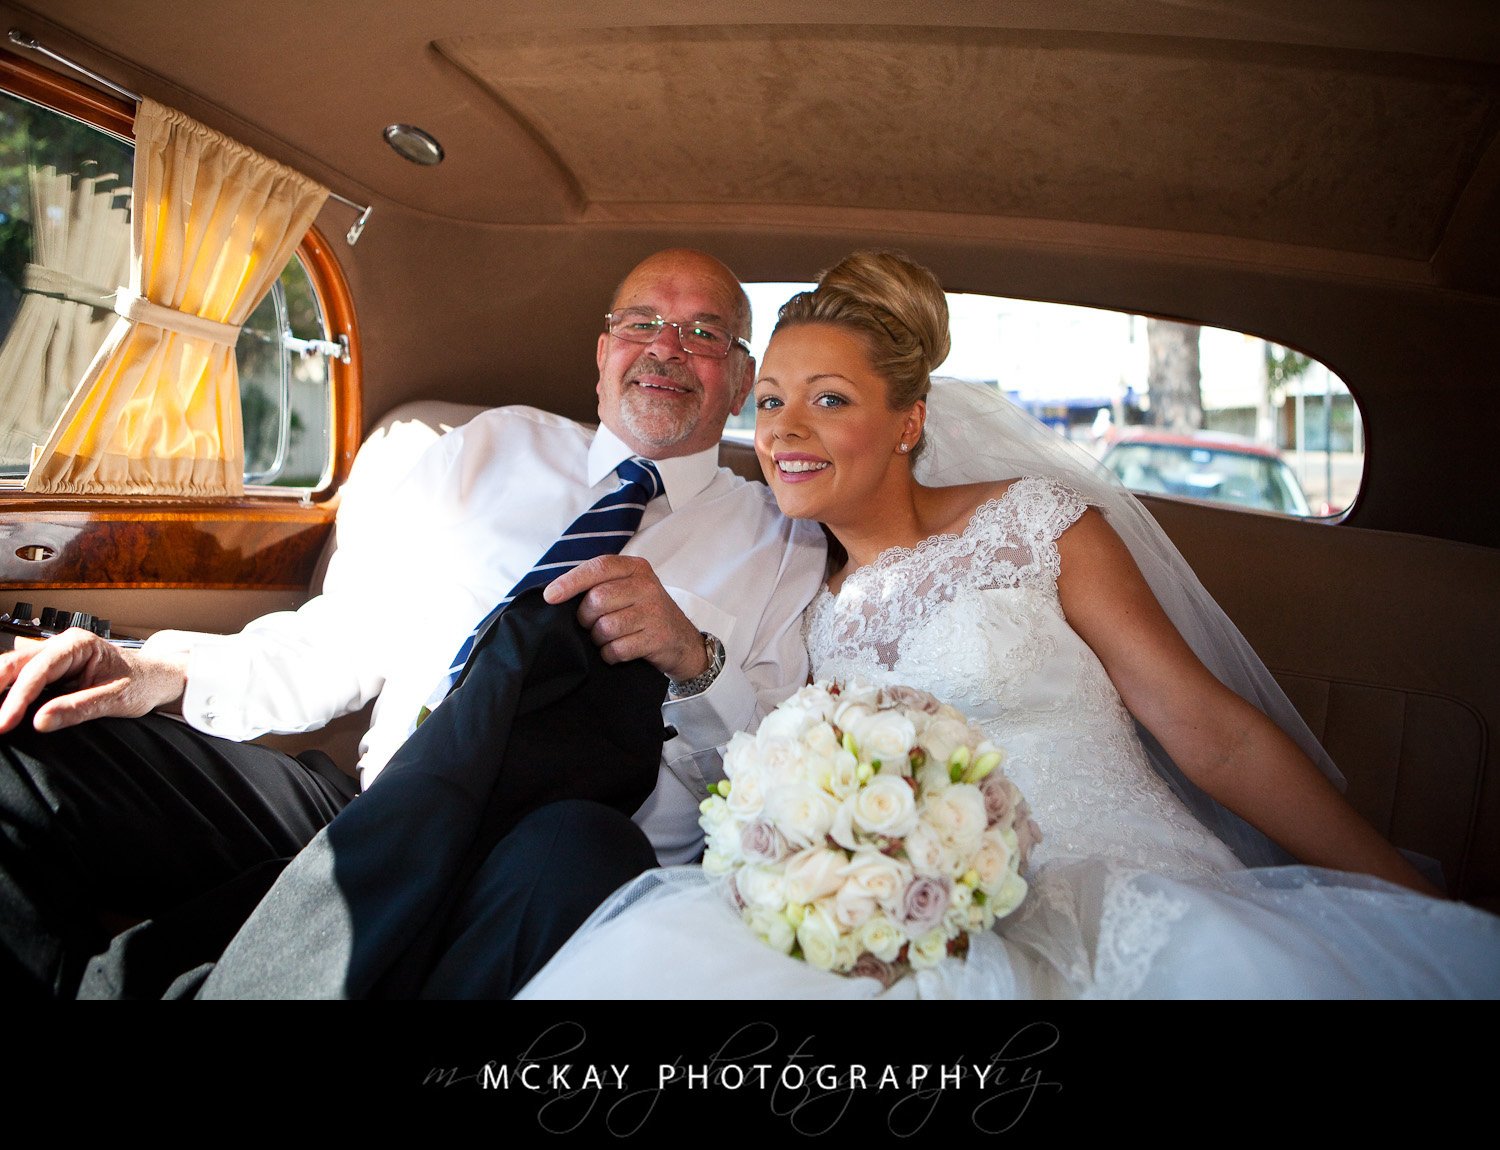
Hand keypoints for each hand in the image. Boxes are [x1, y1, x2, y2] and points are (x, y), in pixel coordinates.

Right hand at [0, 628, 187, 734]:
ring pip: (13, 668)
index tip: (4, 723)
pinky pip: (21, 677)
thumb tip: (39, 722)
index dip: (17, 698)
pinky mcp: (51, 669)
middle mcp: (62, 644)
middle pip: (16, 664)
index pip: (38, 670)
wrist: (156, 678)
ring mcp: (54, 654)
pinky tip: (0, 708)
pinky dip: (7, 692)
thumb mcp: (116, 699)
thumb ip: (78, 708)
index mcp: (79, 645)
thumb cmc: (142, 684)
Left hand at [543, 555, 708, 681]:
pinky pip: (617, 649)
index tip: (550, 596)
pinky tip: (618, 650)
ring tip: (607, 638)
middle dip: (586, 618)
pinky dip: (610, 654)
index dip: (570, 582)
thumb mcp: (628, 588)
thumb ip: (599, 584)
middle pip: (597, 600)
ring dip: (599, 638)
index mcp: (635, 568)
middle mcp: (647, 586)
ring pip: (606, 627)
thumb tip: (555, 593)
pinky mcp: (657, 638)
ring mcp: (654, 612)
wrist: (682, 641)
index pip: (598, 568)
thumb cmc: (644, 613)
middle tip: (591, 624)